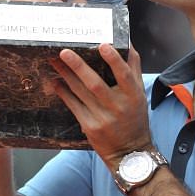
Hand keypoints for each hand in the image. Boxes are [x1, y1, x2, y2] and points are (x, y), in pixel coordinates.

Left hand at [51, 44, 151, 169]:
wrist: (129, 151)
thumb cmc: (134, 117)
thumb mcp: (139, 93)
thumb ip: (134, 68)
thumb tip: (127, 43)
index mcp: (133, 95)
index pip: (124, 74)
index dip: (114, 60)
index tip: (102, 45)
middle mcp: (117, 106)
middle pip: (95, 83)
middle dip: (78, 67)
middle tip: (64, 52)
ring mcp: (102, 118)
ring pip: (81, 93)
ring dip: (66, 76)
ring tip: (55, 62)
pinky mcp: (89, 127)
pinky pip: (74, 106)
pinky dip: (64, 93)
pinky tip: (56, 82)